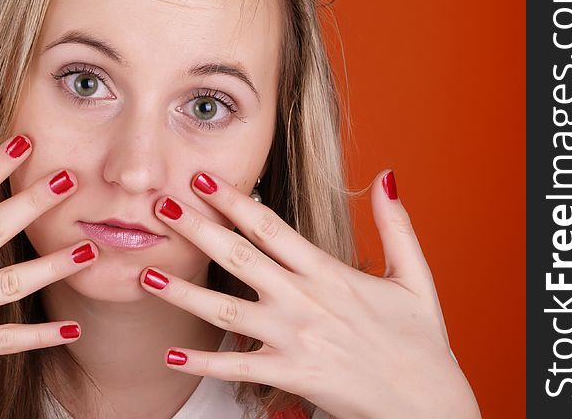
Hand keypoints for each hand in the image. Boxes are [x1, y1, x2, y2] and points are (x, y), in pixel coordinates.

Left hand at [138, 169, 480, 418]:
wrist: (426, 404)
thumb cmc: (421, 340)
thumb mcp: (416, 277)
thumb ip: (397, 225)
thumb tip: (387, 175)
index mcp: (329, 273)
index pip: (271, 226)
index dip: (233, 200)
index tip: (200, 178)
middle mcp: (304, 301)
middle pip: (239, 257)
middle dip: (196, 230)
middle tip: (158, 207)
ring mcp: (293, 339)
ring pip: (227, 311)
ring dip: (184, 292)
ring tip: (146, 274)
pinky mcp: (289, 374)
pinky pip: (238, 367)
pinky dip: (203, 362)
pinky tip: (170, 354)